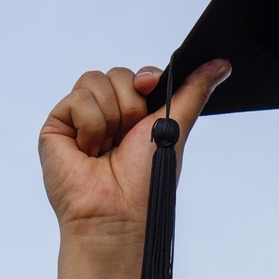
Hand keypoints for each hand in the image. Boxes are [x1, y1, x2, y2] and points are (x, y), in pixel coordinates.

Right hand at [38, 60, 230, 278]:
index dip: (146, 78)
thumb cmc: (145, 183)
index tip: (151, 89)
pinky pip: (76, 99)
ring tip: (106, 148)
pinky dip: (90, 125)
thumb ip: (194, 91)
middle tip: (127, 138)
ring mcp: (80, 119)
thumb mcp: (175, 128)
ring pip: (94, 82)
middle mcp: (108, 114)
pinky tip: (89, 150)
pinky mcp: (57, 126)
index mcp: (135, 115)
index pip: (138, 75)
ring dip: (110, 118)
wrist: (117, 214)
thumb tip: (221, 64)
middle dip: (129, 105)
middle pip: (117, 74)